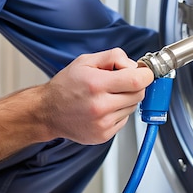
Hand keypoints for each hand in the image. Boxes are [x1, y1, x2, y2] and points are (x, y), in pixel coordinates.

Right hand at [39, 48, 154, 144]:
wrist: (48, 112)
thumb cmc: (65, 85)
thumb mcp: (86, 60)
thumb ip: (113, 57)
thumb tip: (134, 65)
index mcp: (96, 84)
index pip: (136, 80)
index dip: (145, 74)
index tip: (143, 71)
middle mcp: (100, 106)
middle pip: (139, 94)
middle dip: (135, 85)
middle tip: (121, 80)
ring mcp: (102, 123)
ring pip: (132, 107)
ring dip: (126, 98)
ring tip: (107, 94)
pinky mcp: (103, 135)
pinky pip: (124, 120)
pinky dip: (118, 111)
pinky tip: (104, 107)